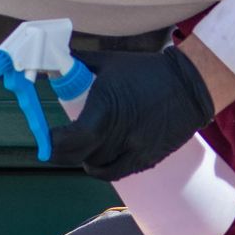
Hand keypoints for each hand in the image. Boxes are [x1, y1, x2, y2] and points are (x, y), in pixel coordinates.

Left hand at [48, 45, 216, 180]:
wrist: (188, 85)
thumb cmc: (145, 70)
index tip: (46, 139)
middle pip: (80, 156)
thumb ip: (78, 64)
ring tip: (77, 148)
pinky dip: (101, 169)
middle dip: (62, 153)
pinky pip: (115, 173)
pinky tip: (95, 161)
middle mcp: (120, 134)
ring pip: (96, 166)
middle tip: (53, 146)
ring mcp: (135, 149)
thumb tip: (53, 60)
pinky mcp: (147, 158)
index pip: (73, 138)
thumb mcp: (108, 62)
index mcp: (106, 109)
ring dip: (82, 159)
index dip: (54, 143)